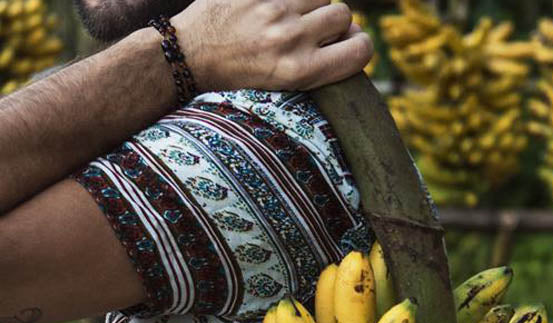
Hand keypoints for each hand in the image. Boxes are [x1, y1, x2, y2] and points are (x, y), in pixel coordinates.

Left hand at [174, 0, 373, 93]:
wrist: (191, 53)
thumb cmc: (240, 74)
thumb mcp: (282, 84)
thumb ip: (319, 64)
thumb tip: (353, 37)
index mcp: (300, 71)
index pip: (360, 51)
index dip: (360, 46)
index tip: (350, 46)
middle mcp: (292, 40)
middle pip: (344, 15)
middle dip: (333, 22)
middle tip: (311, 31)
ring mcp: (275, 9)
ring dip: (312, 3)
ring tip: (289, 16)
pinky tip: (275, 6)